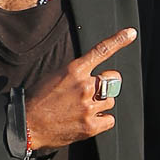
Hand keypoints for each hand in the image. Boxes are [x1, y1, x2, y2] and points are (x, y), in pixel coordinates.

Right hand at [25, 27, 135, 149]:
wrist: (27, 125)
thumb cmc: (39, 99)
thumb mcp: (55, 76)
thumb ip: (77, 73)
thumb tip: (94, 76)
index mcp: (74, 70)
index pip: (101, 51)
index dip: (119, 40)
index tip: (131, 33)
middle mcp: (84, 86)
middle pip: (113, 80)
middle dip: (108, 83)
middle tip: (94, 91)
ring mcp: (88, 106)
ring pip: (110, 100)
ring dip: (101, 103)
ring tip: (83, 108)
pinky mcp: (90, 125)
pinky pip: (110, 119)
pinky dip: (101, 120)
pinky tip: (87, 120)